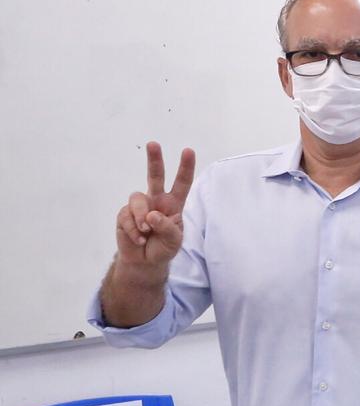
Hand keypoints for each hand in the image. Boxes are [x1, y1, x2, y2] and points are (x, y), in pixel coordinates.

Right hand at [115, 142, 195, 267]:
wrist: (145, 261)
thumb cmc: (164, 248)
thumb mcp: (174, 241)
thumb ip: (167, 228)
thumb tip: (152, 215)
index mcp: (173, 204)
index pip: (182, 183)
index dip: (185, 168)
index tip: (188, 151)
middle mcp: (156, 200)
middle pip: (155, 176)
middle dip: (154, 159)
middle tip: (153, 143)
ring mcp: (140, 206)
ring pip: (138, 200)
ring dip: (141, 217)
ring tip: (145, 232)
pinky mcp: (124, 215)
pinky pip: (126, 217)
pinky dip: (133, 231)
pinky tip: (138, 239)